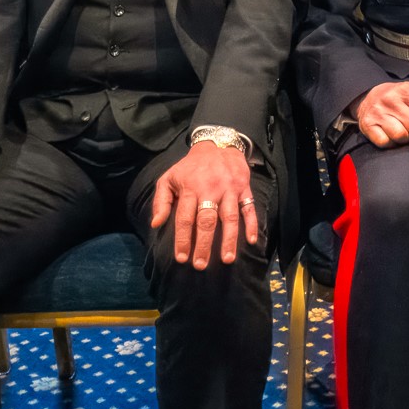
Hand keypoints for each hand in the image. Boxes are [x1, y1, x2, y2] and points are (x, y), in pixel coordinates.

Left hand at [151, 142, 258, 268]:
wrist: (218, 144)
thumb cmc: (190, 167)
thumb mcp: (169, 177)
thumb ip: (161, 201)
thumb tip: (156, 224)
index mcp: (190, 188)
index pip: (185, 217)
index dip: (183, 239)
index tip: (181, 257)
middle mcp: (210, 189)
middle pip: (207, 221)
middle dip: (203, 244)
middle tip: (200, 265)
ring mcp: (229, 189)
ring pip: (229, 217)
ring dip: (229, 239)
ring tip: (227, 259)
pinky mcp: (244, 188)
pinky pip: (249, 208)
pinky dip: (251, 224)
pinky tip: (251, 240)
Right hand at [353, 82, 408, 146]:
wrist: (368, 97)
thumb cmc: (398, 99)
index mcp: (406, 90)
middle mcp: (390, 100)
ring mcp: (378, 113)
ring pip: (400, 136)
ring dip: (405, 140)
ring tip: (404, 135)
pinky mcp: (367, 125)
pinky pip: (384, 142)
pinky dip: (390, 144)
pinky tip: (390, 137)